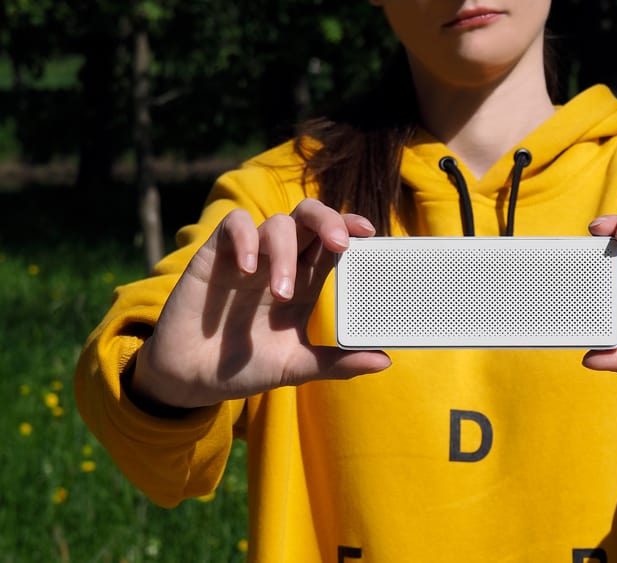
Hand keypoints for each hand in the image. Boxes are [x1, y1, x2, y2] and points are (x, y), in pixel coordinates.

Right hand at [131, 198, 390, 409]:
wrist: (191, 380)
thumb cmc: (244, 367)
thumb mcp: (296, 367)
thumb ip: (337, 363)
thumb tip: (384, 361)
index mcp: (305, 282)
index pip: (332, 242)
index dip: (351, 228)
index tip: (370, 233)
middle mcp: (280, 263)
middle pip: (309, 218)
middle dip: (328, 221)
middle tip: (339, 244)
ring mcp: (248, 256)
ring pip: (276, 223)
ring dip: (285, 252)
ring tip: (282, 292)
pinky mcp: (214, 256)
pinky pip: (233, 225)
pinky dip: (245, 239)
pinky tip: (248, 269)